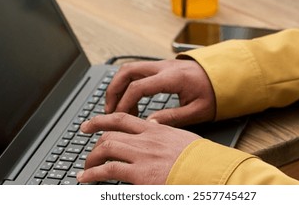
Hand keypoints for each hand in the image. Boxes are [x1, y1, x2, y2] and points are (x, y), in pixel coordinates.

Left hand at [77, 113, 200, 183]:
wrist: (212, 171)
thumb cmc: (203, 160)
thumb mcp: (182, 139)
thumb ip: (165, 133)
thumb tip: (156, 127)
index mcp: (156, 130)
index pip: (121, 119)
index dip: (101, 120)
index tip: (90, 124)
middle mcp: (146, 139)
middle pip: (109, 133)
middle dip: (93, 142)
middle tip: (86, 149)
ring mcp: (142, 155)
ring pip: (105, 149)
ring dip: (91, 160)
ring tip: (86, 170)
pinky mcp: (140, 174)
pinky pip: (108, 170)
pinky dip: (93, 174)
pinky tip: (87, 179)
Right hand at [105, 60, 214, 126]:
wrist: (226, 75)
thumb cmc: (215, 93)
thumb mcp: (197, 111)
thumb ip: (172, 118)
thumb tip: (149, 125)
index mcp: (172, 77)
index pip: (137, 87)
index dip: (125, 104)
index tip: (119, 118)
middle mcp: (163, 67)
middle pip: (126, 72)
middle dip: (113, 91)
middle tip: (108, 110)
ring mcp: (161, 65)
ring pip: (129, 69)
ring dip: (118, 86)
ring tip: (116, 107)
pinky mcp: (162, 67)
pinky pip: (137, 71)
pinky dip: (128, 84)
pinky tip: (132, 102)